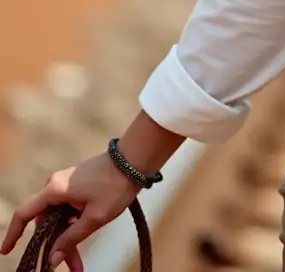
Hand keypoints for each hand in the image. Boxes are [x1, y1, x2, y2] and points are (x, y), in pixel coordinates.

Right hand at [0, 152, 140, 270]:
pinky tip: (81, 243)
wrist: (136, 159)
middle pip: (45, 222)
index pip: (24, 214)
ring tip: (78, 264)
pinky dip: (73, 225)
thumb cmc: (116, 186)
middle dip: (55, 247)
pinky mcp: (77, 185)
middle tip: (69, 267)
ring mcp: (66, 184)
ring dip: (66, 239)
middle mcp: (55, 185)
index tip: (6, 252)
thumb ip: (71, 238)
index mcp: (54, 189)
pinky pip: (68, 210)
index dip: (13, 234)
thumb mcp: (95, 217)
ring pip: (58, 219)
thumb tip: (51, 259)